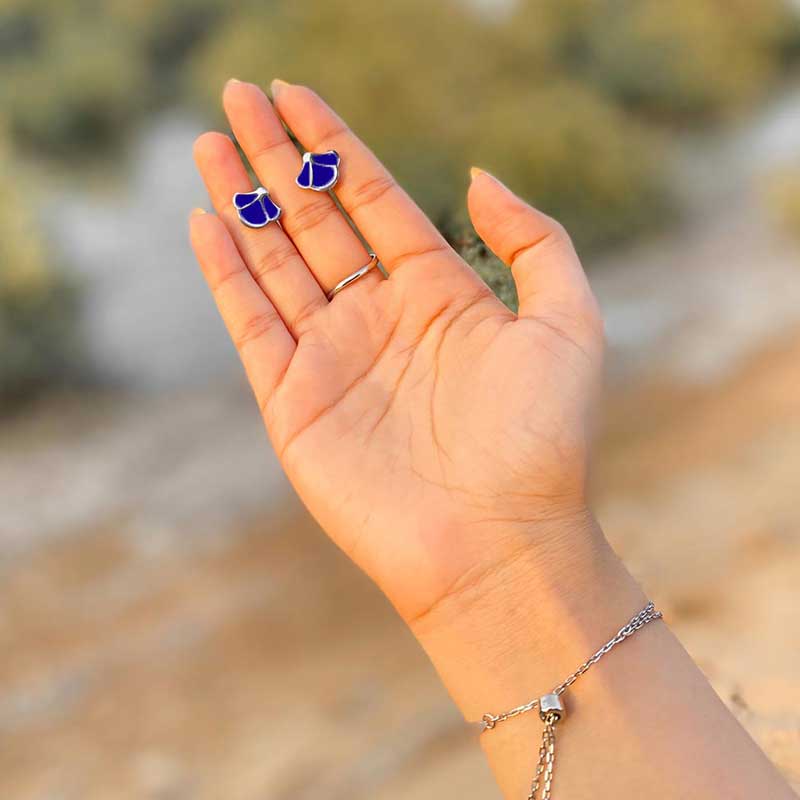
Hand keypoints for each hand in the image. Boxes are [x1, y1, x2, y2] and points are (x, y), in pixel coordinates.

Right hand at [190, 79, 604, 630]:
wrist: (497, 543)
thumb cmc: (541, 440)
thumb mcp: (566, 321)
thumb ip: (533, 239)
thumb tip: (478, 175)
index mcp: (437, 294)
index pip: (372, 199)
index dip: (332, 144)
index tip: (295, 93)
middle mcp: (378, 319)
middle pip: (314, 219)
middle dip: (276, 157)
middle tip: (237, 94)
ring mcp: (331, 359)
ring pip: (274, 261)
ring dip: (240, 201)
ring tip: (210, 141)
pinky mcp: (293, 403)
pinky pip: (251, 323)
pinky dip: (226, 272)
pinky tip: (208, 220)